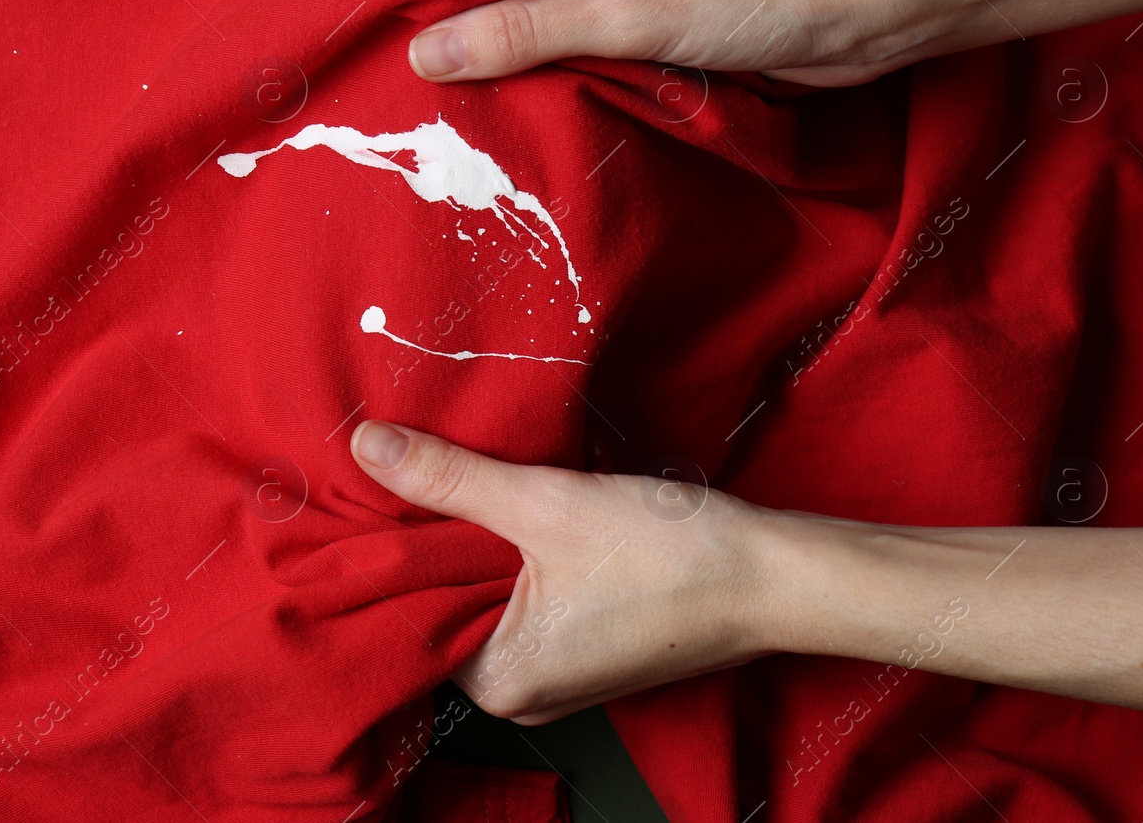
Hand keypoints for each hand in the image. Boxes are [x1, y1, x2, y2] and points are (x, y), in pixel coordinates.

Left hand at [349, 420, 784, 723]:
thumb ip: (451, 479)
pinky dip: (519, 562)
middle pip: (449, 605)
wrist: (773, 577)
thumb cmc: (669, 553)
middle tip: (420, 469)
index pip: (409, 610)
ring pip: (490, 600)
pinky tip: (523, 514)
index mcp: (498, 680)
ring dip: (482, 545)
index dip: (393, 546)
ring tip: (471, 482)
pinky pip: (527, 606)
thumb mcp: (545, 504)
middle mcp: (520, 696)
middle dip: (439, 541)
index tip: (373, 489)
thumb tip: (368, 446)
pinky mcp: (587, 654)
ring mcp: (557, 679)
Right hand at [406, 0, 904, 87]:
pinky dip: (565, 61)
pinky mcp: (653, 6)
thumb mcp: (622, 12)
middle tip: (416, 51)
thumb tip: (433, 53)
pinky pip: (586, 34)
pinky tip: (530, 87)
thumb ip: (524, 32)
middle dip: (478, 11)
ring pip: (551, 4)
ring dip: (523, 43)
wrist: (850, 20)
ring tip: (459, 78)